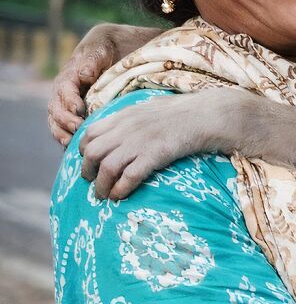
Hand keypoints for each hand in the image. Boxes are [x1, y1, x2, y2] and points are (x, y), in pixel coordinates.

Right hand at [48, 23, 161, 145]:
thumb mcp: (100, 51)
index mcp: (68, 76)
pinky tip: (73, 148)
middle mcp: (62, 92)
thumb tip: (85, 75)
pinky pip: (62, 128)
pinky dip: (65, 138)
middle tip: (79, 129)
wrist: (106, 51)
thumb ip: (92, 62)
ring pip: (55, 121)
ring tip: (72, 144)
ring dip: (62, 133)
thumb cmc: (104, 51)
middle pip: (56, 109)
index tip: (81, 111)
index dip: (71, 102)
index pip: (64, 91)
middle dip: (66, 121)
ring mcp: (64, 104)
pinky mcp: (71, 115)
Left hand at [79, 89, 246, 199]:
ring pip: (106, 167)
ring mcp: (139, 142)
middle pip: (92, 152)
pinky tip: (119, 195)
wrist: (203, 116)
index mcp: (124, 115)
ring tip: (103, 196)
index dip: (83, 151)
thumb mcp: (149, 108)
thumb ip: (132, 118)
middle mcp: (126, 128)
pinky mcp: (154, 156)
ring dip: (101, 186)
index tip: (89, 162)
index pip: (90, 133)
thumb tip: (121, 128)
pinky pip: (129, 176)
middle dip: (87, 171)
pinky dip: (120, 189)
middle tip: (91, 182)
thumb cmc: (180, 113)